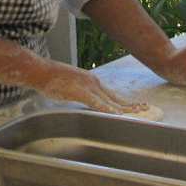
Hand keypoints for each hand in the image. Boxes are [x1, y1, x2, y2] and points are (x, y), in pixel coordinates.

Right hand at [35, 63, 149, 115]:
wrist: (40, 71)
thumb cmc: (51, 80)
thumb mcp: (70, 87)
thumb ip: (80, 94)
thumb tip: (86, 101)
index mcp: (91, 81)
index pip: (112, 93)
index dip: (124, 101)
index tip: (135, 105)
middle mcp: (93, 82)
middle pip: (115, 96)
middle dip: (130, 104)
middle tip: (145, 108)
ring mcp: (87, 86)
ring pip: (110, 100)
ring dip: (124, 108)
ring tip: (137, 112)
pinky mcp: (79, 91)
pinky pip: (96, 103)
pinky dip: (107, 109)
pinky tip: (116, 114)